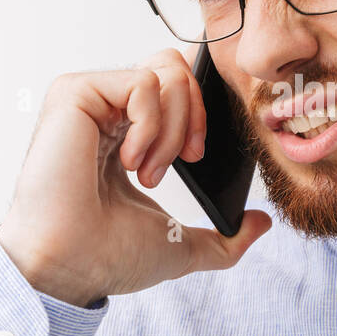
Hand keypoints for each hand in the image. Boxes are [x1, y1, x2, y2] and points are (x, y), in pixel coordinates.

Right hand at [0, 48, 270, 303]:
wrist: (74, 266)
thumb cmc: (109, 257)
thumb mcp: (181, 245)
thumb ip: (225, 238)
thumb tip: (262, 223)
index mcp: (126, 134)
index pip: (176, 88)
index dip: (200, 113)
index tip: (194, 158)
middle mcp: (106, 111)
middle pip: (177, 69)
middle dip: (195, 115)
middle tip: (181, 161)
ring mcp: (89, 99)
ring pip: (166, 72)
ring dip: (171, 129)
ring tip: (146, 171)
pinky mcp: (74, 93)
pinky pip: (142, 82)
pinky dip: (150, 125)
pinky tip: (129, 160)